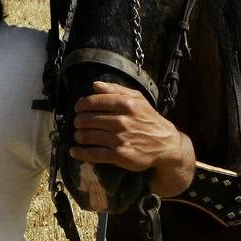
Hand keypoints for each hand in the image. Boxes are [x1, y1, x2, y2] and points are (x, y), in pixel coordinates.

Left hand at [69, 81, 195, 195]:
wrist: (165, 144)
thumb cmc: (149, 119)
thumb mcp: (138, 99)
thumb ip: (116, 89)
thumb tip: (95, 85)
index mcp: (126, 104)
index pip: (94, 102)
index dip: (81, 105)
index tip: (78, 108)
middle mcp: (122, 121)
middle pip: (88, 119)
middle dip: (79, 121)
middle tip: (78, 123)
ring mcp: (120, 139)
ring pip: (88, 136)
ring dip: (79, 136)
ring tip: (79, 135)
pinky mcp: (119, 155)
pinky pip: (93, 154)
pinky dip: (80, 153)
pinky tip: (74, 151)